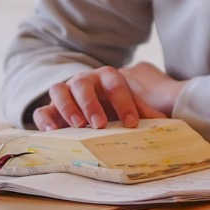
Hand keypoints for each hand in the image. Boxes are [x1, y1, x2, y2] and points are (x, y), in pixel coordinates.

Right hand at [34, 62, 181, 128]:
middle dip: (91, 104)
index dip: (124, 102)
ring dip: (68, 108)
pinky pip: (41, 110)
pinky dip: (45, 119)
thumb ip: (145, 113)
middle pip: (83, 84)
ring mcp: (63, 92)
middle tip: (100, 124)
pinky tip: (53, 132)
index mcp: (106, 77)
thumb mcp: (130, 108)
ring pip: (59, 91)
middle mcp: (83, 81)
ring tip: (78, 126)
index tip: (132, 123)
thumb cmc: (114, 107)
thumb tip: (168, 125)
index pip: (115, 83)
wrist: (89, 108)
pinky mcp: (48, 108)